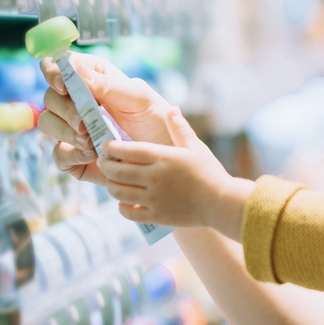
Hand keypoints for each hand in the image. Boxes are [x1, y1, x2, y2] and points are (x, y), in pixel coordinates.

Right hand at [37, 52, 174, 184]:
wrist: (165, 157)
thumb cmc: (155, 120)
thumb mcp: (138, 98)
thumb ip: (107, 85)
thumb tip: (74, 69)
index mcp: (92, 78)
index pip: (58, 65)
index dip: (53, 71)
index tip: (64, 85)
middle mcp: (77, 101)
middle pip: (50, 97)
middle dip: (65, 109)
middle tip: (84, 123)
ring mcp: (72, 129)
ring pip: (48, 124)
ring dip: (66, 132)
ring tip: (91, 141)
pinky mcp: (73, 156)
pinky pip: (58, 154)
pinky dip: (72, 154)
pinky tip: (92, 155)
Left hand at [98, 109, 252, 237]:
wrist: (221, 202)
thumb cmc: (209, 172)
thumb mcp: (195, 146)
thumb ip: (179, 128)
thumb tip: (172, 108)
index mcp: (162, 158)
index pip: (126, 149)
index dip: (111, 146)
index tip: (105, 145)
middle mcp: (154, 177)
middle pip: (116, 170)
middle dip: (105, 164)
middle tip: (103, 161)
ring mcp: (153, 198)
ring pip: (118, 192)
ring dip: (111, 185)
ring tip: (113, 180)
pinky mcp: (156, 216)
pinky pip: (128, 212)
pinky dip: (122, 206)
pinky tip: (125, 201)